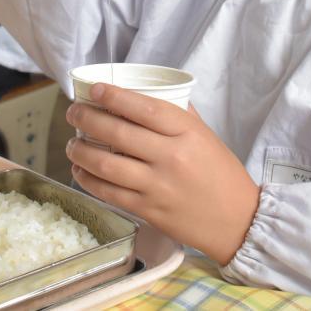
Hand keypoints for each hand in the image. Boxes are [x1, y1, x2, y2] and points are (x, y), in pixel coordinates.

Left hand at [66, 84, 259, 265]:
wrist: (238, 221)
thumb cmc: (221, 173)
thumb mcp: (204, 135)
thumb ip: (177, 115)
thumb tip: (144, 96)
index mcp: (186, 133)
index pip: (144, 108)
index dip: (115, 97)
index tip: (95, 90)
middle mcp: (170, 157)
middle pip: (117, 132)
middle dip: (87, 119)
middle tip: (73, 113)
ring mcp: (157, 186)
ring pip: (105, 163)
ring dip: (80, 151)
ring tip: (72, 144)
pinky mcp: (148, 210)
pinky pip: (108, 192)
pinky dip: (88, 179)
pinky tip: (80, 171)